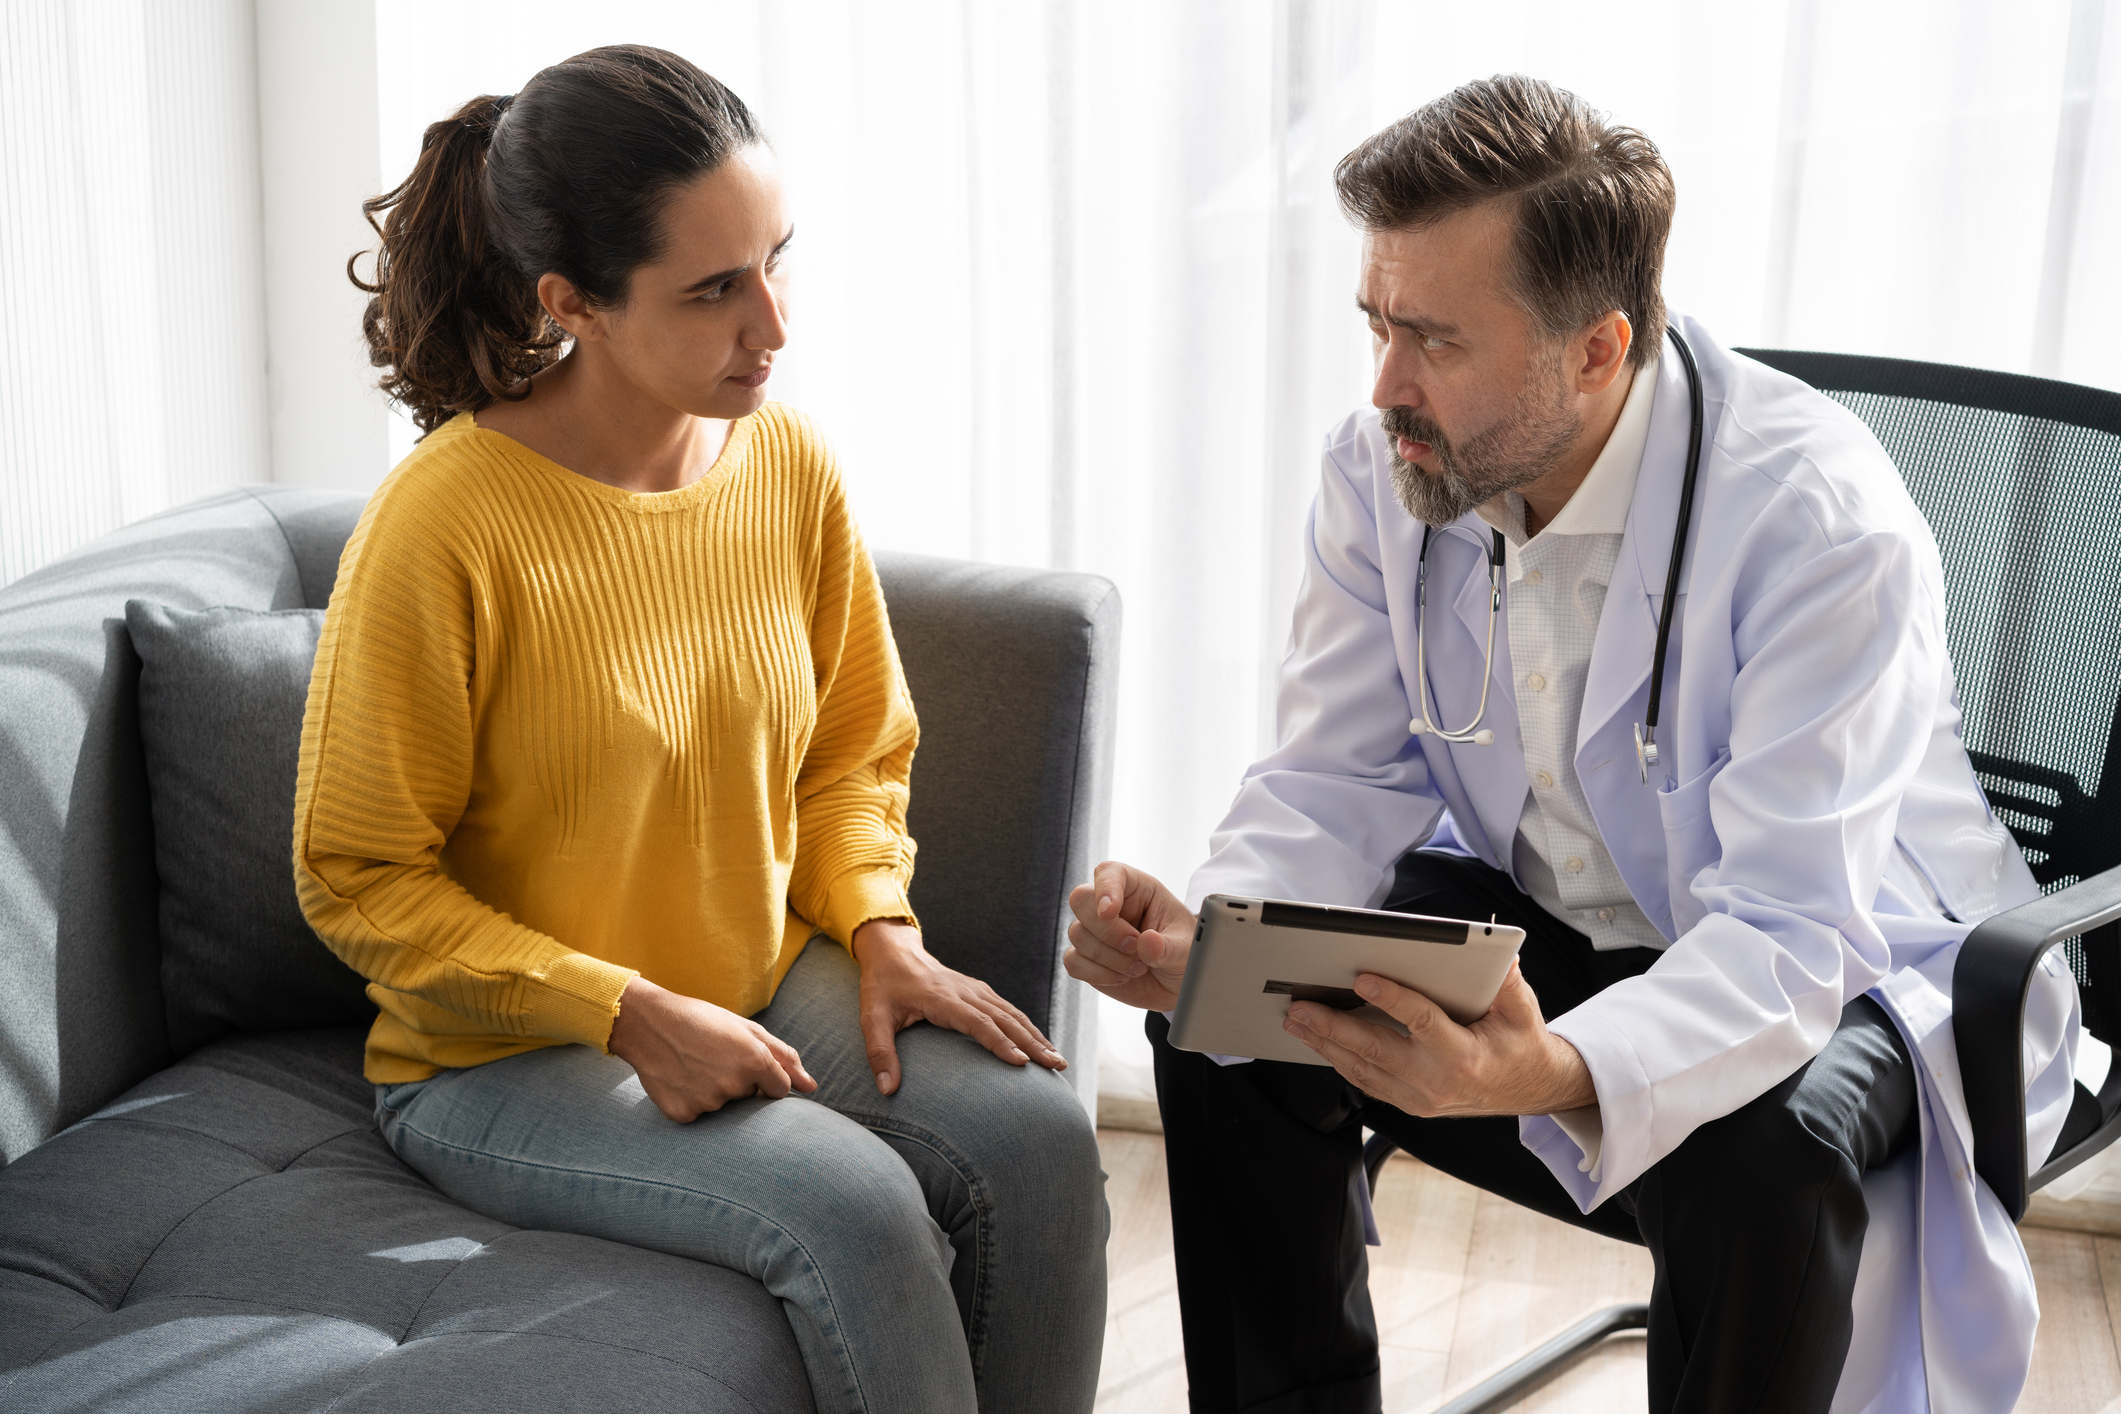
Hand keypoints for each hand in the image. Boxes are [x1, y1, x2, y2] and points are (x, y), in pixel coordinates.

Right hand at [608, 976, 817, 1121]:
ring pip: (724, 1106)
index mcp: (755, 1060)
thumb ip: (784, 1056)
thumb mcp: (745, 1028)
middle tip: (713, 1058)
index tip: (746, 1065)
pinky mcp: (684, 1114)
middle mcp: (734, 1085)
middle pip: (750, 1097)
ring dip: (714, 1090)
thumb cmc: (701, 1020)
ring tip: (693, 1064)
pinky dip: (692, 1100)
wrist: (646, 1023)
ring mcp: (708, 1102)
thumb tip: (812, 1086)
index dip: (765, 1077)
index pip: (780, 1089)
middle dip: (739, 1082)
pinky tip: (679, 1078)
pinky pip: (699, 1114)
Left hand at [852, 919, 1066, 1094]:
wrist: (893, 952)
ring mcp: (976, 989)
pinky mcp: (979, 991)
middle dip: (1033, 1043)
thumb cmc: (881, 987)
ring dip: (1037, 1036)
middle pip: (1006, 1019)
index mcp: (942, 998)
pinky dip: (1028, 1026)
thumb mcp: (871, 1018)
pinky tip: (1041, 1043)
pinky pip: (1009, 1009)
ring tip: (1057, 1060)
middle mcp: (965, 992)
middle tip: (1056, 1066)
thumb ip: (879, 1053)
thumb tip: (887, 1090)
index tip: (1022, 1063)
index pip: (978, 1022)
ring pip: (1013, 1013)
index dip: (1000, 1043)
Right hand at [1062, 860, 1195, 1011]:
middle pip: (1081, 900)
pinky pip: (1073, 961)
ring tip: (1139, 967)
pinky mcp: (1086, 957)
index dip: (1105, 888)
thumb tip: (1147, 943)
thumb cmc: (1184, 954)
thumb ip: (1168, 947)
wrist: (1176, 984)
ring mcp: (1095, 931)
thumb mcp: (1186, 949)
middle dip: (1107, 931)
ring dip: (1109, 958)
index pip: (1109, 873)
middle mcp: (1112, 905)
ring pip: (1078, 934)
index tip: (1109, 912)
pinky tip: (1121, 977)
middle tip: (1135, 947)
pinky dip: (1097, 974)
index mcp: (1137, 888)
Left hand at [1283, 963, 1594, 1116]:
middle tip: (1301, 1006)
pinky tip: (1317, 1041)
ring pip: (1362, 1069)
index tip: (1361, 978)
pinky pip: (1365, 1082)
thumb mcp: (1522, 1010)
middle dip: (1333, 1027)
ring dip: (1325, 1043)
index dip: (1390, 999)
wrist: (1529, 1090)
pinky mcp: (1408, 1103)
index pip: (1420, 1022)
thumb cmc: (1520, 1045)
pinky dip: (1338, 1060)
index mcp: (1465, 1057)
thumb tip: (1493, 948)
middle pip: (1376, 1050)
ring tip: (1296, 1019)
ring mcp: (1419, 1098)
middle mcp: (1436, 1082)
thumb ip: (1506, 979)